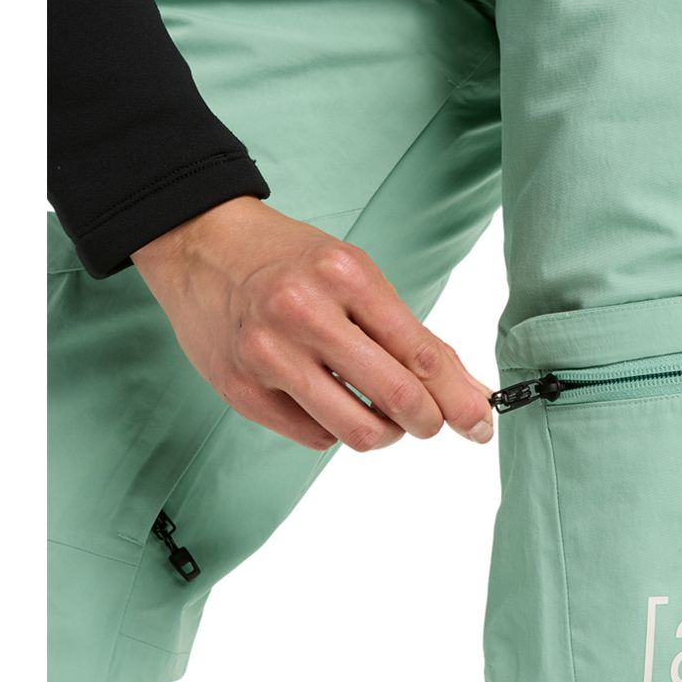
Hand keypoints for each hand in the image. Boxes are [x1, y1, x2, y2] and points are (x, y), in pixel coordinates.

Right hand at [131, 197, 494, 451]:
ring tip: (380, 415)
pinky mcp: (240, 390)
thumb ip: (409, 335)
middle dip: (428, 422)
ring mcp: (267, 355)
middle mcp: (305, 314)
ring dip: (383, 433)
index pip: (422, 354)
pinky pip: (314, 437)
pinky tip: (329, 402)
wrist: (200, 245)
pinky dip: (334, 429)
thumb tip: (467, 393)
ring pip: (356, 431)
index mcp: (346, 276)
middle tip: (430, 423)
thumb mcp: (356, 275)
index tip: (481, 423)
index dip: (459, 399)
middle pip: (397, 398)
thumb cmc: (291, 262)